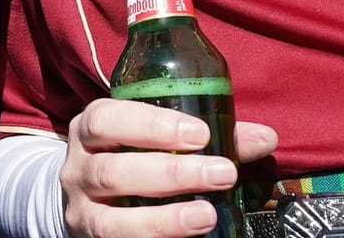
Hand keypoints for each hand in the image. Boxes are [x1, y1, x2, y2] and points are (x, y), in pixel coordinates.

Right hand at [60, 98, 277, 237]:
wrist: (87, 198)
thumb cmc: (133, 154)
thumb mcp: (156, 136)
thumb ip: (210, 135)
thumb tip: (266, 139)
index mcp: (91, 129)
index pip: (107, 120)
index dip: (151, 125)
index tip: (200, 133)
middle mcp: (78, 170)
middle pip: (114, 172)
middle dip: (171, 174)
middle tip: (222, 173)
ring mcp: (80, 213)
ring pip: (111, 222)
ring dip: (164, 220)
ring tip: (208, 216)